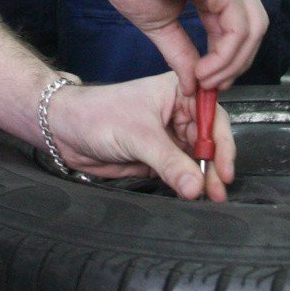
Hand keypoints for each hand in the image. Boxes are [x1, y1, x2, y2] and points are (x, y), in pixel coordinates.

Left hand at [46, 72, 236, 200]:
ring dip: (203, 179)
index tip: (223, 169)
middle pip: (208, 142)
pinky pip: (180, 173)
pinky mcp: (158, 158)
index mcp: (178, 92)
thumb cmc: (97, 115)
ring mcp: (168, 136)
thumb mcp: (139, 136)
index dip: (222, 144)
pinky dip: (187, 184)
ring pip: (195, 160)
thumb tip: (196, 185)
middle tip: (218, 191)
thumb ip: (169, 162)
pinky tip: (193, 195)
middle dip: (214, 166)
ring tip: (210, 198)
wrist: (65, 131)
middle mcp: (178, 113)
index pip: (212, 117)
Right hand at [91, 0, 265, 96]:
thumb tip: (192, 85)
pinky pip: (238, 28)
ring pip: (253, 29)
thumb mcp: (159, 24)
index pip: (238, 24)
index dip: (228, 58)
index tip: (208, 82)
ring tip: (205, 79)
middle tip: (212, 86)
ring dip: (232, 64)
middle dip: (237, 64)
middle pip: (254, 27)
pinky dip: (225, 55)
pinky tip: (204, 68)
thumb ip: (180, 52)